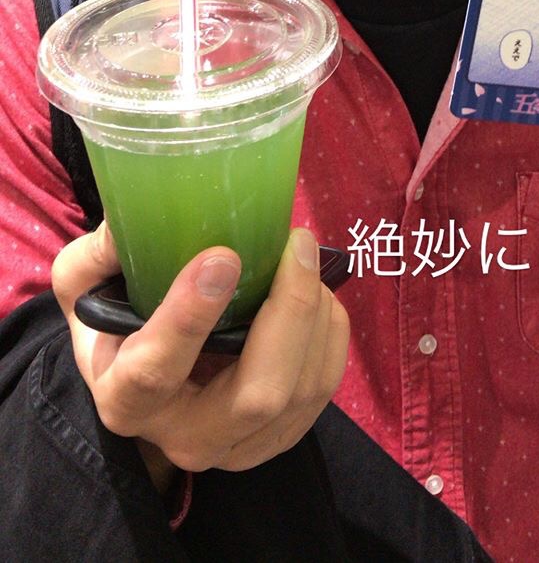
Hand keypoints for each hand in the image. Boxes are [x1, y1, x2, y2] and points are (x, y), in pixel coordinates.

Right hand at [52, 223, 349, 474]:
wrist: (143, 380)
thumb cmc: (115, 320)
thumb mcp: (86, 284)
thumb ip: (100, 253)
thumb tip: (131, 218)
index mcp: (126, 399)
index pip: (154, 373)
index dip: (189, 318)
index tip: (221, 257)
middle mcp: (184, 436)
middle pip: (256, 396)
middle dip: (289, 312)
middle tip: (294, 242)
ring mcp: (238, 444)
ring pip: (300, 391)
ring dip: (315, 314)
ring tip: (302, 256)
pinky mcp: (280, 436)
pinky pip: (323, 386)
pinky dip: (330, 331)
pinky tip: (315, 290)